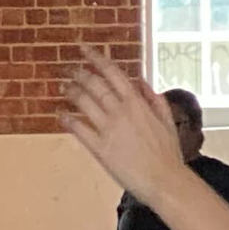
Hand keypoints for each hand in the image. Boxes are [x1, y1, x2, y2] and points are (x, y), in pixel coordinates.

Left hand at [61, 55, 186, 205]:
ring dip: (71, 92)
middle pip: (94, 84)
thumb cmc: (168, 153)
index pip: (112, 72)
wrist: (164, 180)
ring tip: (63, 86)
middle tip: (68, 68)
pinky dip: (68, 119)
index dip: (95, 58)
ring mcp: (108, 129)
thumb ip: (154, 99)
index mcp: (137, 103)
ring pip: (83, 102)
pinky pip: (79, 129)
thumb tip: (142, 81)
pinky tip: (60, 114)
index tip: (83, 48)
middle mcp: (120, 112)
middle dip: (78, 73)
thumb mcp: (166, 120)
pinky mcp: (99, 148)